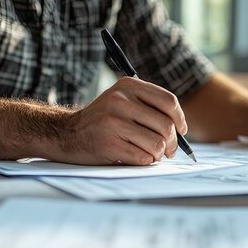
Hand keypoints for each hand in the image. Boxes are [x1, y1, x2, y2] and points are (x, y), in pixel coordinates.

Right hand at [56, 76, 186, 165]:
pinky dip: (145, 161)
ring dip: (158, 154)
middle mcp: (120, 101)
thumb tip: (181, 129)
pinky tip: (135, 157)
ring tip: (150, 154)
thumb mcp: (123, 101)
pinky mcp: (108, 144)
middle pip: (166, 125)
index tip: (181, 130)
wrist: (66, 134)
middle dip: (173, 143)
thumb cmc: (103, 120)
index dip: (180, 119)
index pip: (168, 101)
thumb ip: (149, 107)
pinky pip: (143, 157)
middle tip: (169, 150)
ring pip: (157, 143)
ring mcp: (113, 122)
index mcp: (128, 86)